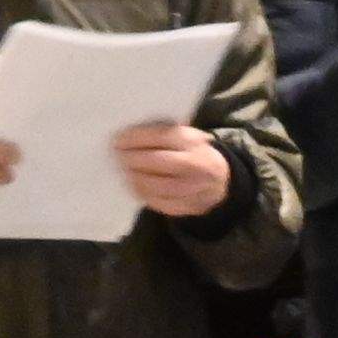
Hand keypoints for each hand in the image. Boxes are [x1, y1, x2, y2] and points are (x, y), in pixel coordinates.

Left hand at [114, 121, 232, 217]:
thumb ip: (164, 133)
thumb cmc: (193, 153)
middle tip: (117, 156)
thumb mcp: (187, 137)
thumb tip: (128, 131)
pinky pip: (159, 202)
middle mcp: (196, 165)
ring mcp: (194, 188)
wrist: (220, 181)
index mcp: (194, 143)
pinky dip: (142, 193)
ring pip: (157, 185)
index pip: (161, 137)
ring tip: (123, 171)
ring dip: (135, 178)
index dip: (136, 138)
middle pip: (158, 162)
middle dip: (132, 159)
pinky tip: (134, 184)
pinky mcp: (187, 206)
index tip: (117, 139)